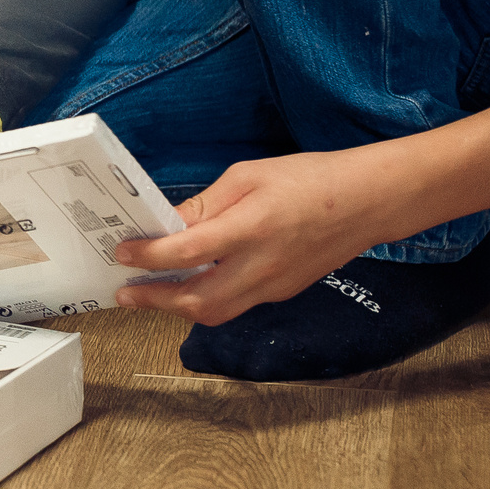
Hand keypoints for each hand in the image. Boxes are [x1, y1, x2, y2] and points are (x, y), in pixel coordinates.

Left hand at [110, 148, 401, 324]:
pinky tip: (190, 285)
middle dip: (154, 301)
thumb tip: (167, 224)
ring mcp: (274, 286)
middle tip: (125, 292)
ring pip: (216, 312)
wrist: (366, 203)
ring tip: (150, 294)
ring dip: (177, 308)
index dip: (148, 257)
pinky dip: (206, 301)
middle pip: (197, 301)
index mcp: (250, 229)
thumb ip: (205, 205)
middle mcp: (261, 267)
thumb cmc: (308, 179)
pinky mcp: (282, 293)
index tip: (123, 252)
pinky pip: (236, 305)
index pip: (186, 254)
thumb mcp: (248, 176)